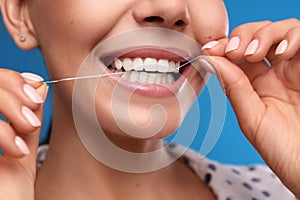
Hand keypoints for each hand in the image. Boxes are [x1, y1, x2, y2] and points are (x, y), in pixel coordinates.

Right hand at [0, 70, 46, 199]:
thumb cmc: (9, 197)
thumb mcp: (21, 153)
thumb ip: (26, 122)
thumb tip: (40, 87)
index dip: (13, 79)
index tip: (36, 89)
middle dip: (13, 91)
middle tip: (34, 111)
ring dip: (10, 106)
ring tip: (29, 128)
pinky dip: (2, 132)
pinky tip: (17, 150)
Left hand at [202, 18, 299, 196]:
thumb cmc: (284, 150)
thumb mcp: (252, 118)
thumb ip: (234, 87)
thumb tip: (210, 60)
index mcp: (255, 86)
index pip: (236, 54)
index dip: (222, 46)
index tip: (210, 49)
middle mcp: (275, 73)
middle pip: (257, 35)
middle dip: (243, 36)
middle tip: (234, 50)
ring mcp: (296, 68)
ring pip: (281, 31)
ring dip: (265, 34)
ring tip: (255, 52)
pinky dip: (294, 36)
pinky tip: (284, 53)